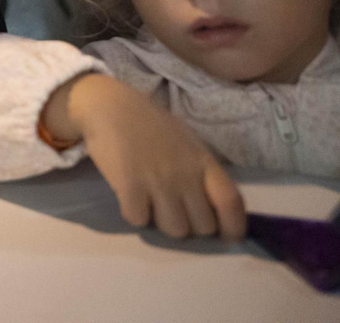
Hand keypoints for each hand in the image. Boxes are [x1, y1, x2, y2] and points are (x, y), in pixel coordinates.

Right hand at [45, 72, 245, 239]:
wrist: (109, 107)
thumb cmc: (150, 124)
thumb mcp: (188, 143)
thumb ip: (202, 172)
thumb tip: (213, 206)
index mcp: (203, 162)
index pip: (231, 203)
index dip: (234, 226)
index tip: (226, 235)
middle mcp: (185, 175)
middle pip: (202, 226)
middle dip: (191, 225)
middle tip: (176, 212)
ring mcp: (158, 182)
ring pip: (174, 230)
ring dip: (163, 223)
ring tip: (152, 206)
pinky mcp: (130, 187)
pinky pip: (139, 220)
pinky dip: (134, 214)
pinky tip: (131, 198)